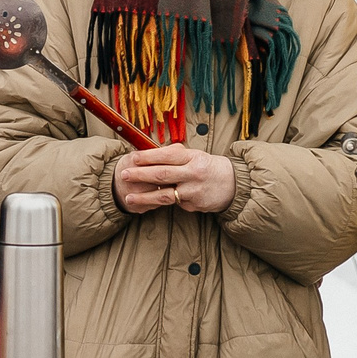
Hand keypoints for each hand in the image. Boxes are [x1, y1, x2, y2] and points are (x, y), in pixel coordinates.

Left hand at [115, 144, 236, 213]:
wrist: (232, 184)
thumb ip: (174, 155)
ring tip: (128, 198)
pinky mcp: (194, 205)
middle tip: (124, 175)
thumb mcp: (194, 156)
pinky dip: (162, 203)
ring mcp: (193, 191)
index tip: (133, 158)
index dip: (148, 157)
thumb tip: (148, 152)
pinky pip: (174, 204)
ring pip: (164, 195)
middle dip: (140, 175)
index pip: (166, 155)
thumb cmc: (207, 167)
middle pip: (162, 174)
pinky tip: (151, 203)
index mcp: (193, 157)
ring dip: (144, 197)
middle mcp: (193, 173)